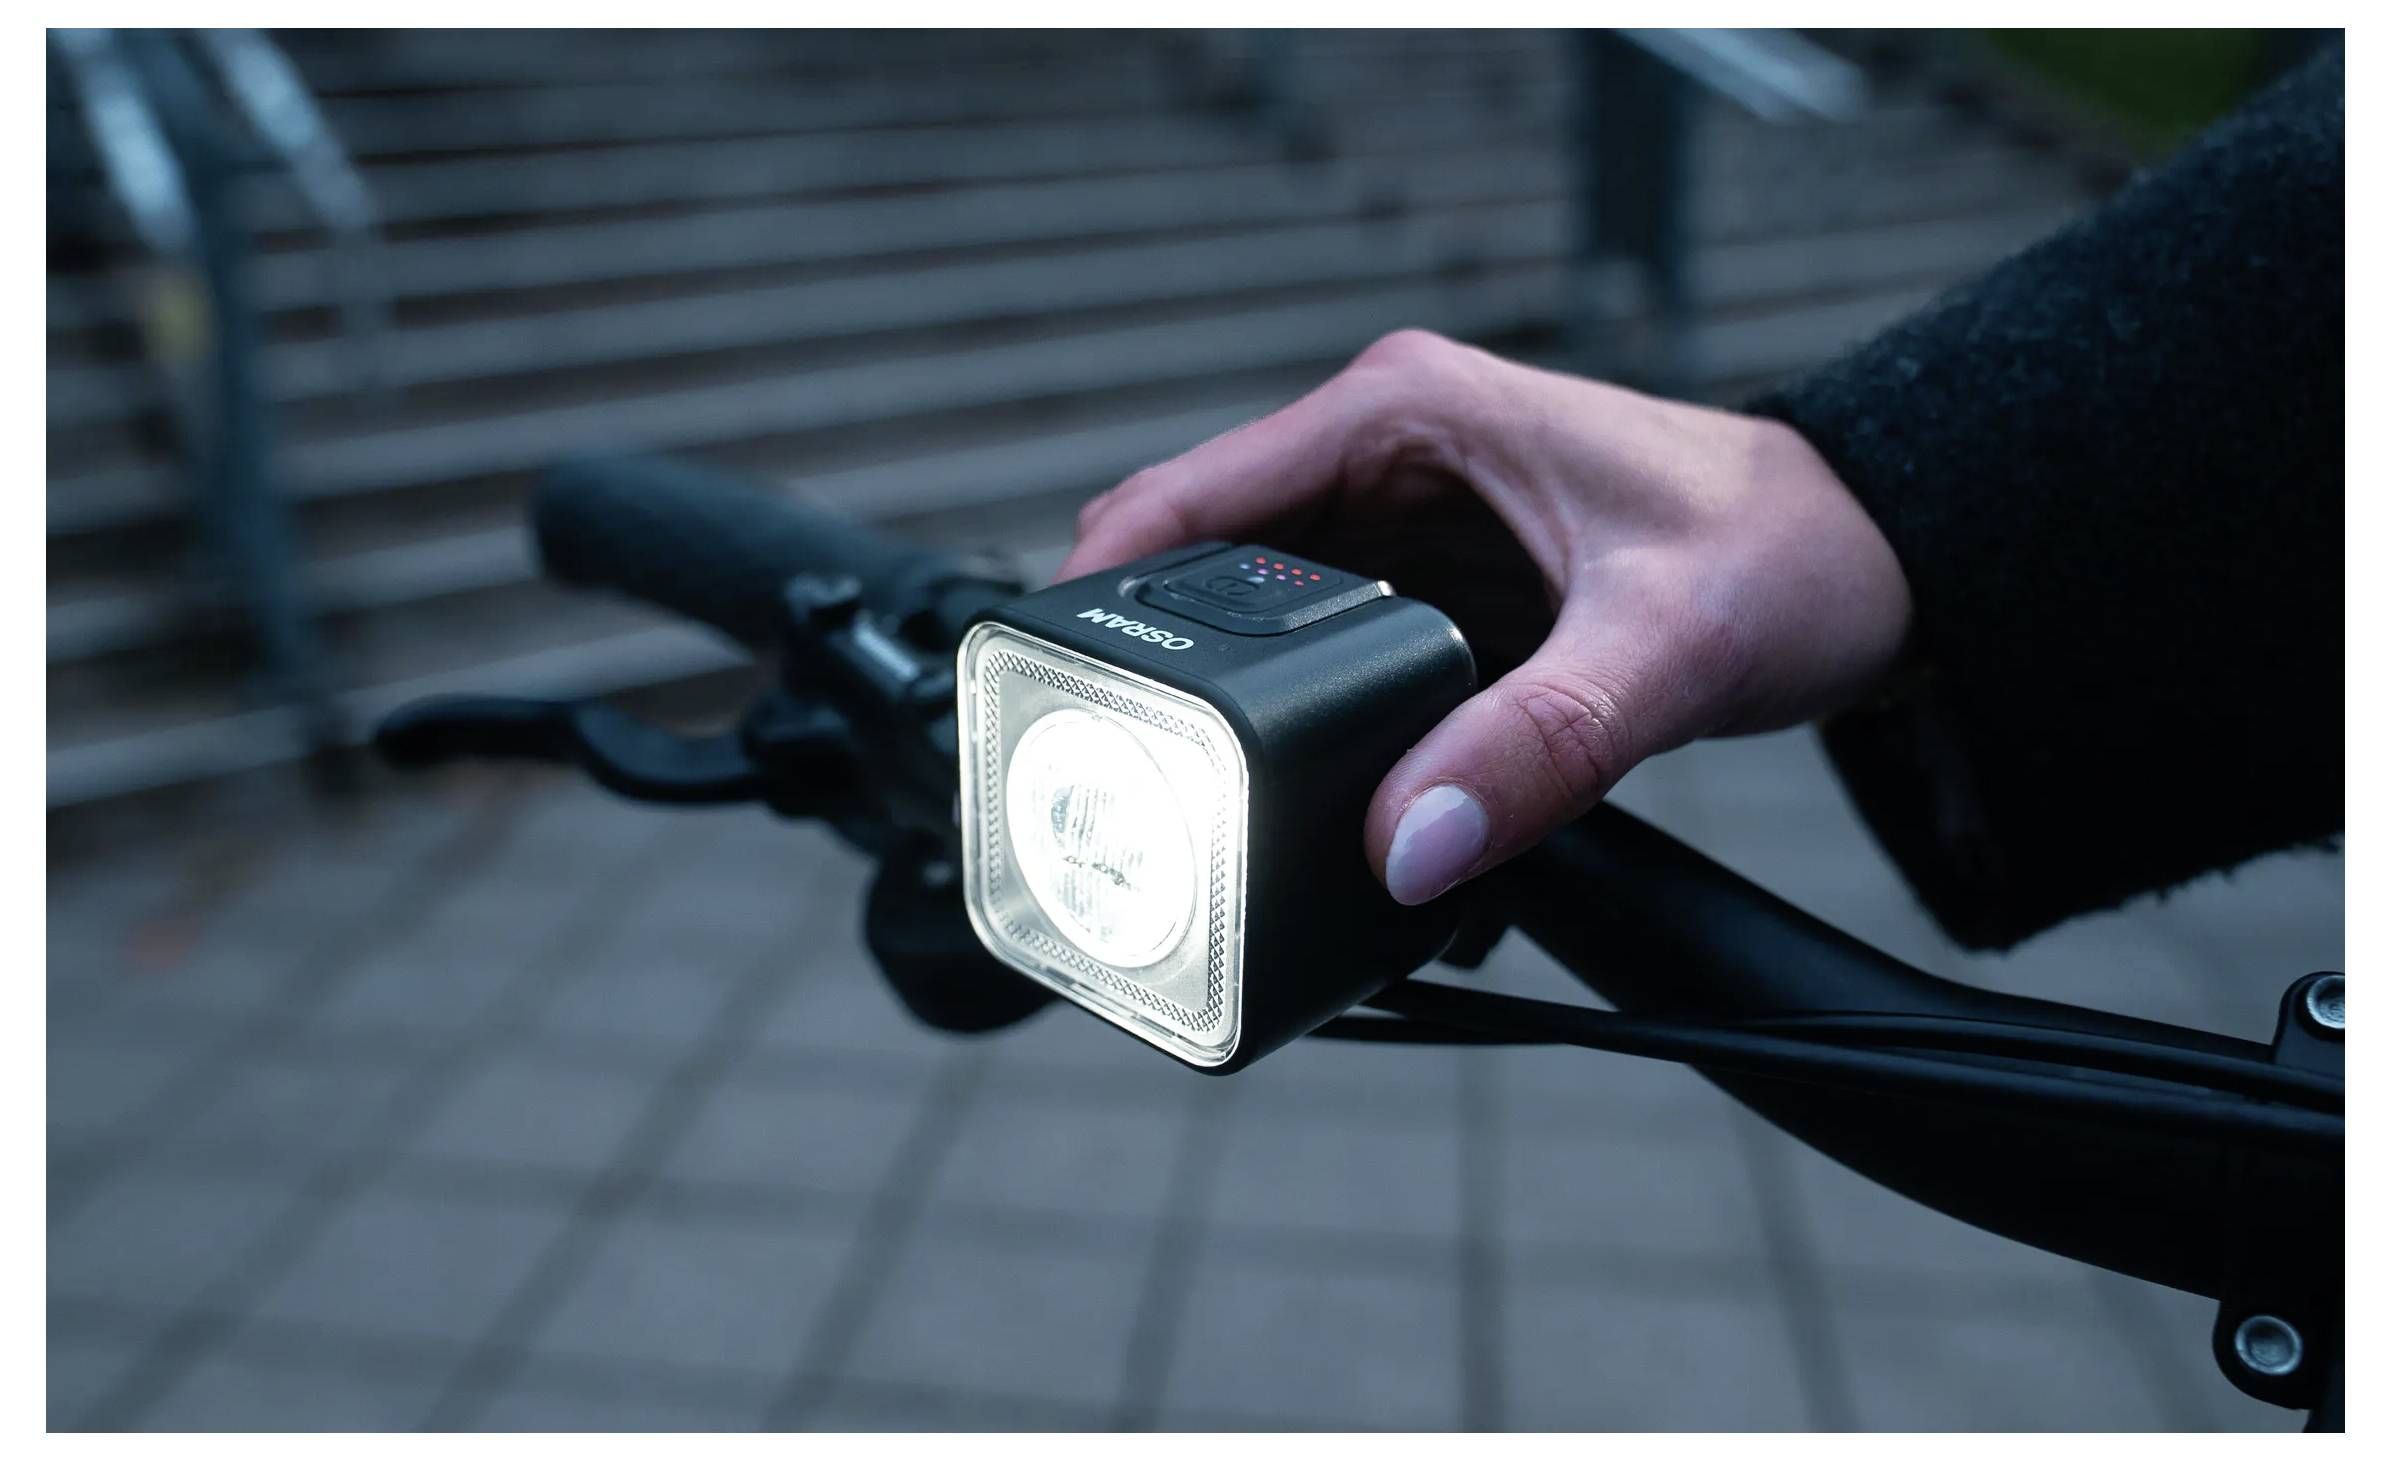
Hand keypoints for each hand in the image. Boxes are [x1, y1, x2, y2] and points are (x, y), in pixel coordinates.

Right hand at [1059, 330, 1913, 904]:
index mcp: (1401, 416)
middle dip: (1152, 679)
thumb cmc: (1788, 553)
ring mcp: (1397, 531)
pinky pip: (1319, 669)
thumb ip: (1541, 746)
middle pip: (1193, 574)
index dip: (1093, 596)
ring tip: (1205, 819)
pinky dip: (1302, 736)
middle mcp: (1380, 462)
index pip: (1182, 496)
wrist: (1874, 567)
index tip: (1042, 699)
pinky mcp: (1429, 599)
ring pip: (1247, 631)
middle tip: (1126, 793)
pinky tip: (1310, 811)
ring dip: (1227, 715)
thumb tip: (1407, 848)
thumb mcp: (1669, 647)